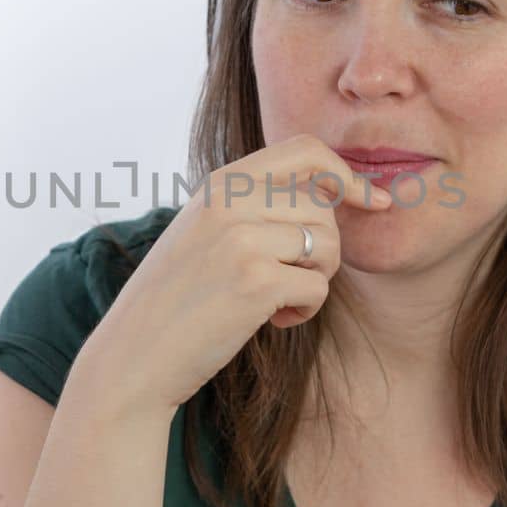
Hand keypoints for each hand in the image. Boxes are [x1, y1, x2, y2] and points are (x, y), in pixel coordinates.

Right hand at [86, 133, 389, 415]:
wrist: (133, 356)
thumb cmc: (178, 299)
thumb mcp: (206, 231)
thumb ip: (253, 204)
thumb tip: (335, 191)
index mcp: (218, 183)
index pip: (304, 150)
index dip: (345, 173)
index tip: (372, 200)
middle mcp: (228, 202)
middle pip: (322, 207)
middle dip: (325, 248)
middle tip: (292, 278)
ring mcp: (240, 239)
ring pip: (327, 245)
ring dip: (316, 279)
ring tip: (279, 299)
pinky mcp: (254, 282)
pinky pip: (317, 287)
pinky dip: (305, 310)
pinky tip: (272, 321)